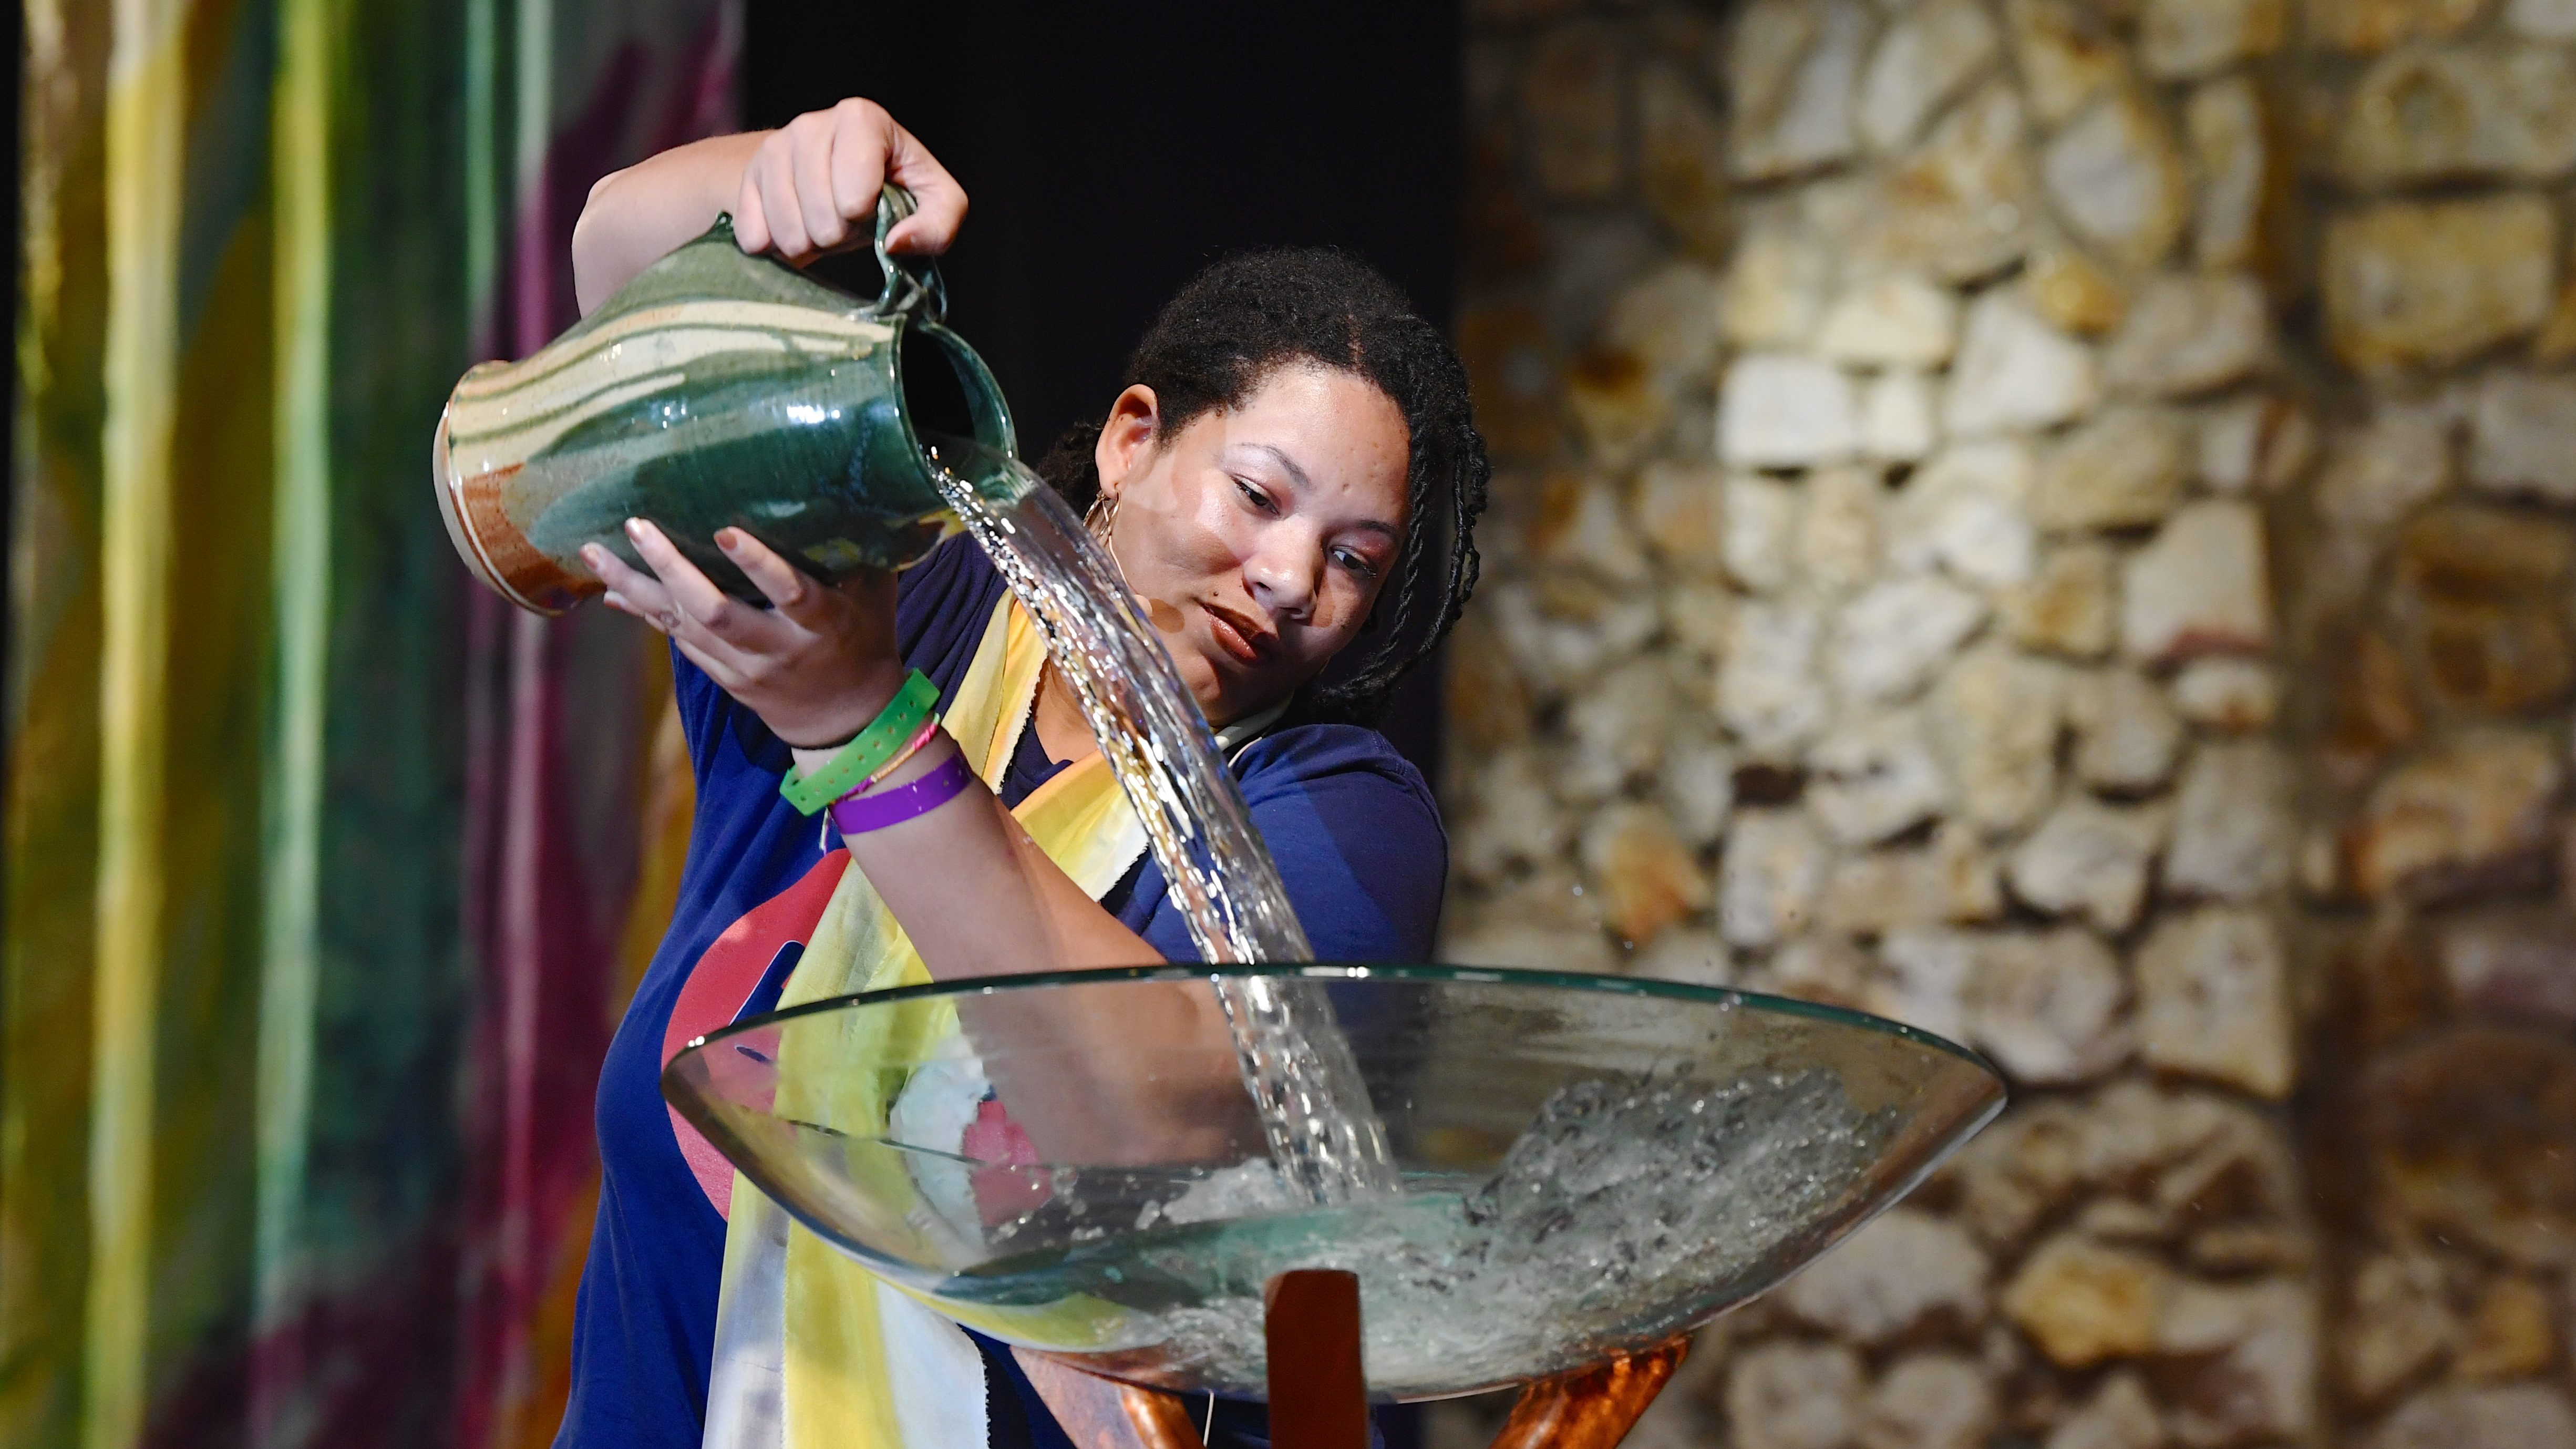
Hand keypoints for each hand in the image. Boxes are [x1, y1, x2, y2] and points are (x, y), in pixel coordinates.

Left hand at [584, 519, 903, 747]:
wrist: (848, 721)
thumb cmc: (865, 638)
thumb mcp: (874, 594)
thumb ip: (858, 548)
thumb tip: (832, 489)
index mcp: (821, 624)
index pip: (790, 592)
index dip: (758, 564)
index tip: (724, 530)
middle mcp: (777, 648)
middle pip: (716, 612)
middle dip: (672, 569)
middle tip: (637, 526)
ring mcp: (745, 668)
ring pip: (682, 627)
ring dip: (636, 588)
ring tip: (594, 550)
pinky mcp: (724, 678)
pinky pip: (678, 640)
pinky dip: (644, 611)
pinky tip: (612, 586)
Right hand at [733, 98, 966, 262]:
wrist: (835, 179)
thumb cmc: (892, 188)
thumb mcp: (937, 203)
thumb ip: (936, 225)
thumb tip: (895, 242)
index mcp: (861, 118)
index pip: (854, 186)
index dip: (862, 211)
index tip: (869, 210)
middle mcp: (811, 124)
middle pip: (821, 210)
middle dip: (839, 233)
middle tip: (847, 224)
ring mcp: (774, 147)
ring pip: (786, 225)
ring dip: (809, 244)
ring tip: (823, 228)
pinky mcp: (747, 176)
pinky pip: (754, 233)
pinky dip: (776, 247)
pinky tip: (793, 232)